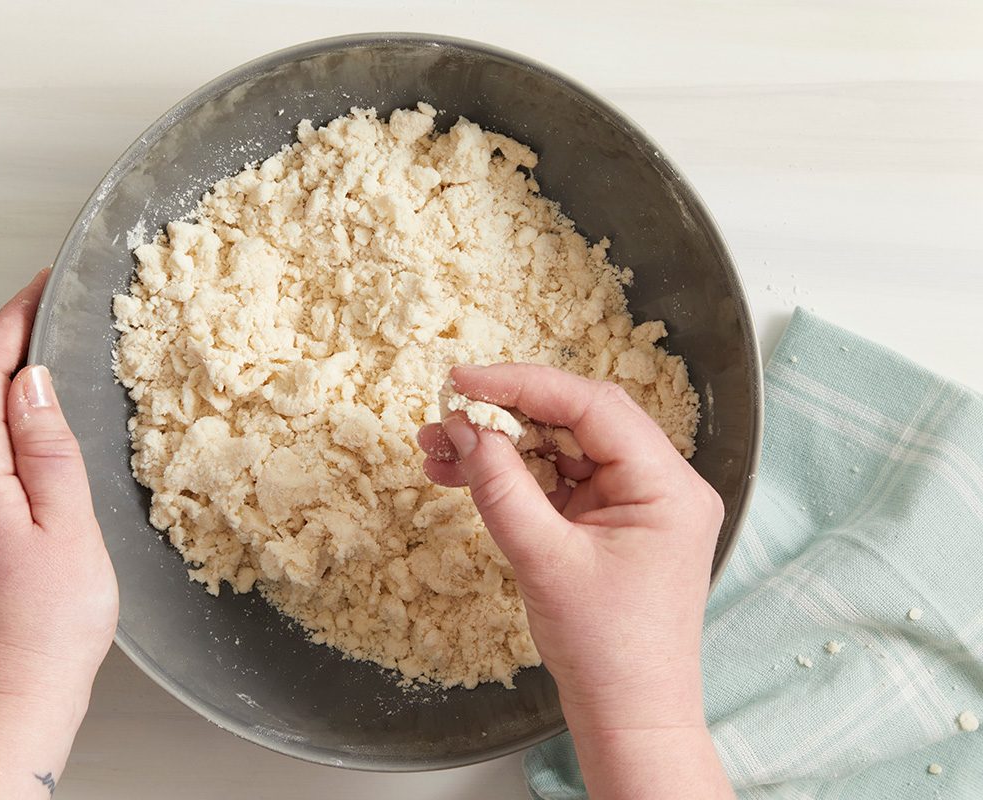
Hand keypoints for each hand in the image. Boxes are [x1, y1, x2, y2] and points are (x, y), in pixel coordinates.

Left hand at [0, 270, 117, 798]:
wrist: (18, 689)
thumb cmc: (49, 620)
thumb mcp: (66, 525)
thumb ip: (48, 448)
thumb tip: (31, 382)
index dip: (11, 323)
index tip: (41, 286)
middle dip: (4, 338)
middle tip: (46, 305)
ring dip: (4, 374)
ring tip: (44, 346)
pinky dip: (5, 412)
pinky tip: (35, 417)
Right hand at [419, 363, 730, 799]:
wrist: (628, 718)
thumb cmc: (604, 649)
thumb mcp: (544, 560)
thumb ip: (502, 487)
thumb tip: (465, 428)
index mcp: (667, 485)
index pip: (592, 406)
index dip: (523, 384)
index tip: (463, 382)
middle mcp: (660, 484)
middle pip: (576, 421)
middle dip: (506, 416)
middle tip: (444, 417)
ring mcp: (636, 504)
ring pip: (561, 450)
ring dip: (502, 448)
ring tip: (436, 450)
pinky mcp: (611, 524)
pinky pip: (558, 483)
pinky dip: (514, 478)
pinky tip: (462, 476)